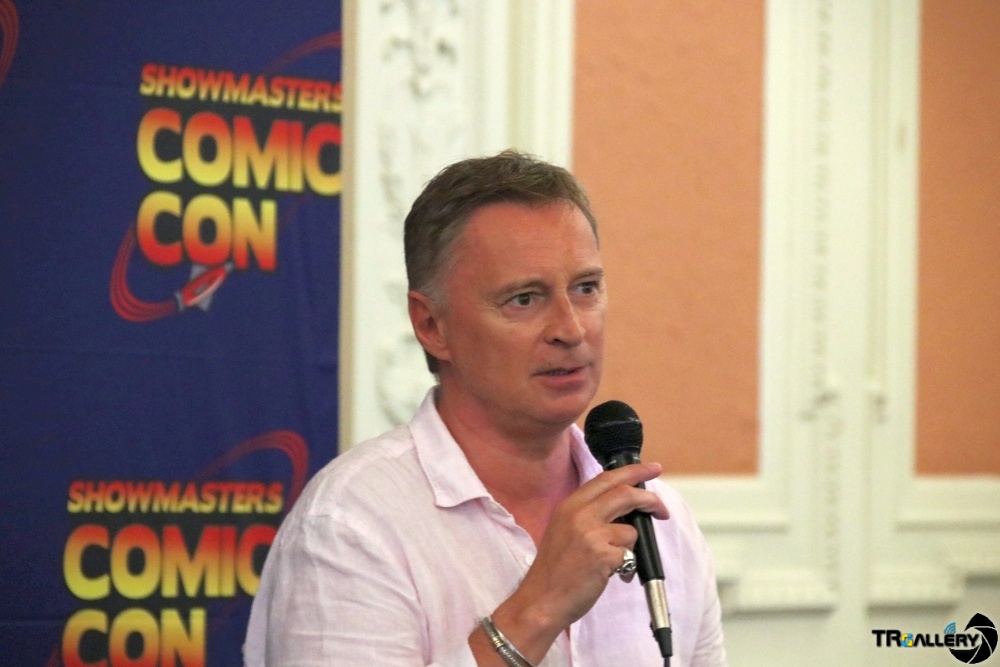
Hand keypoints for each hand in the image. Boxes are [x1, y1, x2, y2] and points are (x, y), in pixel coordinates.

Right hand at [473, 462, 668, 664]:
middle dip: (650, 499)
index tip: (652, 469)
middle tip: (661, 509)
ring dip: (628, 548)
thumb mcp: (563, 529)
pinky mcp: (602, 555)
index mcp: (569, 505)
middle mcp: (579, 514)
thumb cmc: (554, 570)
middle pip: (625, 493)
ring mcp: (591, 533)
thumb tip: (624, 507)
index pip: (606, 479)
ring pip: (630, 529)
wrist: (541, 599)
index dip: (633, 471)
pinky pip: (629, 554)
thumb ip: (588, 514)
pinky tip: (608, 575)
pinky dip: (625, 566)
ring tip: (612, 563)